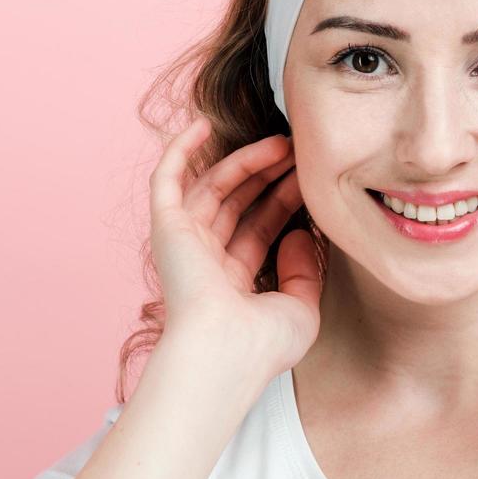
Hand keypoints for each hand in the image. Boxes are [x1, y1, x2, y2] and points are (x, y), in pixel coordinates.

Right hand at [149, 117, 322, 375]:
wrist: (227, 353)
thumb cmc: (263, 345)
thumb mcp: (301, 308)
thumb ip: (304, 270)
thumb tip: (301, 232)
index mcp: (232, 284)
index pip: (260, 228)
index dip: (285, 200)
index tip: (312, 177)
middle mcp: (205, 261)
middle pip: (239, 203)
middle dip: (270, 175)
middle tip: (300, 151)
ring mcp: (184, 244)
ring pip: (213, 187)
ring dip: (245, 161)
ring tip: (281, 141)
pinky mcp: (166, 228)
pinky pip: (167, 180)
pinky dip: (180, 151)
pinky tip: (203, 124)